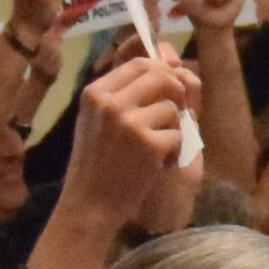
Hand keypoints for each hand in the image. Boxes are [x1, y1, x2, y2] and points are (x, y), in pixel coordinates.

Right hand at [49, 47, 198, 250]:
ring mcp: (130, 122)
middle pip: (161, 75)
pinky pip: (179, 134)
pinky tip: (156, 164)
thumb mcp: (96, 119)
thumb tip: (162, 63)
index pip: (139, 63)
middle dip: (175, 93)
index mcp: (94, 92)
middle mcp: (110, 102)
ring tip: (156, 148)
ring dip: (172, 128)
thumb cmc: (95, 163)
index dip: (160, 72)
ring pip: (172, 107)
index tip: (165, 90)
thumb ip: (122, 93)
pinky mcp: (149, 144)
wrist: (89, 205)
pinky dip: (174, 151)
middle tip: (172, 115)